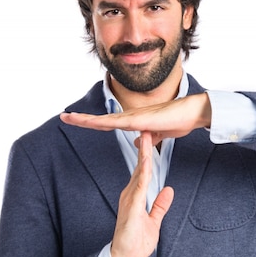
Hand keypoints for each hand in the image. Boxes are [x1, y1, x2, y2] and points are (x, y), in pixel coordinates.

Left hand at [60, 93, 211, 146]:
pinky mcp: (140, 120)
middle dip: (82, 118)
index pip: (107, 124)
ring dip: (86, 119)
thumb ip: (148, 138)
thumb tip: (138, 143)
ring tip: (68, 117)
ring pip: (104, 120)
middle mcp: (130, 117)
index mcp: (133, 122)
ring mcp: (133, 118)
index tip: (78, 121)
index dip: (92, 123)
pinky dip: (103, 122)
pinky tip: (92, 123)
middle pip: (100, 120)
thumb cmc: (178, 121)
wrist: (191, 113)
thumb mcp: (159, 134)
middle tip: (63, 116)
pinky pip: (118, 122)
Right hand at [110, 131, 173, 256]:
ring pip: (139, 173)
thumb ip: (160, 205)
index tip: (151, 138)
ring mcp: (129, 199)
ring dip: (143, 155)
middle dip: (144, 147)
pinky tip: (147, 163)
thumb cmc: (136, 242)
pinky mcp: (131, 208)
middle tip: (146, 127)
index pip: (143, 170)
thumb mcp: (154, 221)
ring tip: (145, 138)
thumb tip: (169, 190)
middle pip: (140, 166)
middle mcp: (130, 194)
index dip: (148, 154)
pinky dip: (143, 173)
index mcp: (135, 195)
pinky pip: (138, 187)